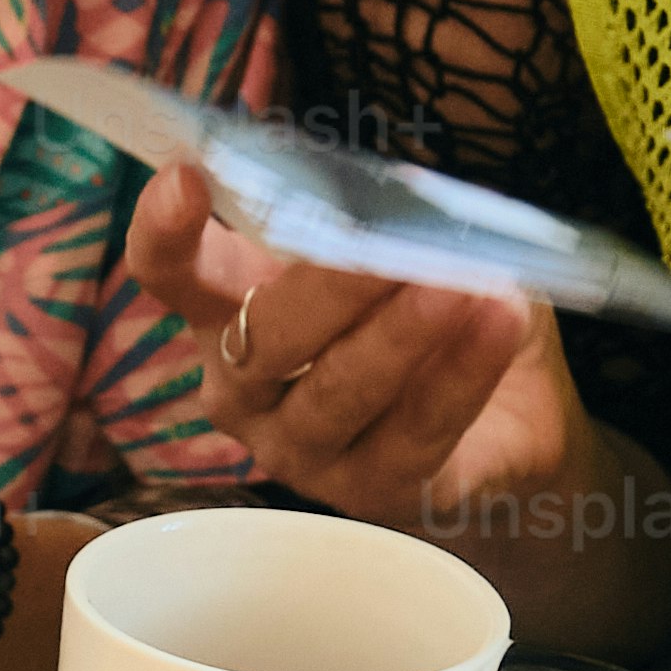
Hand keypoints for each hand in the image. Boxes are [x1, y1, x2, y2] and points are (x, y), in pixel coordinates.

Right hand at [122, 155, 592, 525]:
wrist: (506, 414)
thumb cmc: (426, 311)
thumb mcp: (400, 243)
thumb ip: (381, 209)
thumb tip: (411, 188)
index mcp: (228, 310)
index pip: (171, 273)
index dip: (164, 231)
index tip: (187, 180)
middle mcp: (246, 389)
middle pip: (262, 339)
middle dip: (326, 289)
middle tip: (382, 246)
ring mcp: (304, 450)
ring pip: (339, 392)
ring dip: (401, 334)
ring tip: (457, 285)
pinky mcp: (377, 490)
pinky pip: (418, 431)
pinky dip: (462, 372)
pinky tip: (499, 321)